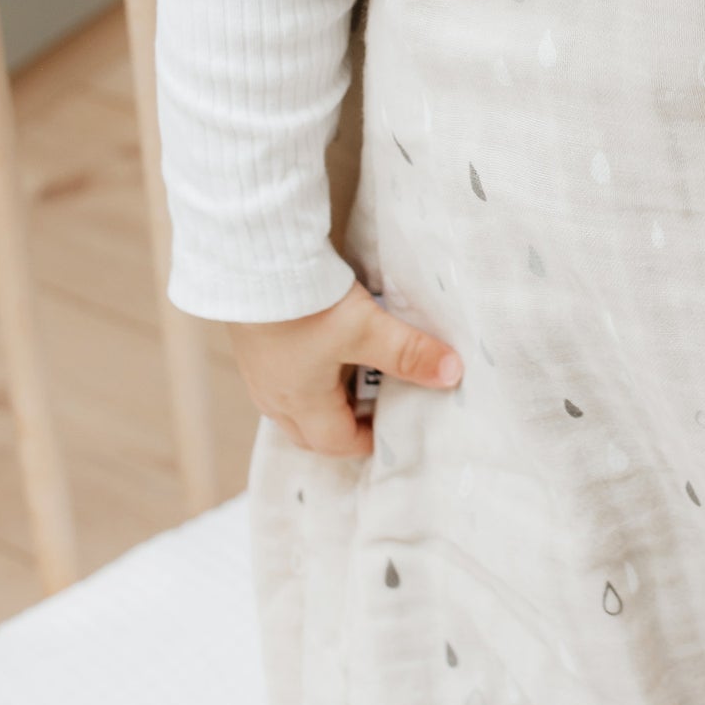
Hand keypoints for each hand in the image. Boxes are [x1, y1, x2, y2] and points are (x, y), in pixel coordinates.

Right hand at [228, 282, 462, 457]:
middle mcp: (274, 396)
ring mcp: (259, 372)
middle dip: (345, 428)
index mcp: (301, 404)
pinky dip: (310, 377)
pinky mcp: (254, 346)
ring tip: (359, 374)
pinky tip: (328, 347)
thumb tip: (452, 374)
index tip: (394, 428)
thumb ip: (409, 353)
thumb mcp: (366, 329)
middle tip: (378, 407)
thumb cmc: (304, 304)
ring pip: (295, 406)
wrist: (252, 261)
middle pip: (311, 432)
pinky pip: (284, 379)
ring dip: (327, 400)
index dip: (367, 440)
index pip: (336, 443)